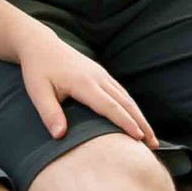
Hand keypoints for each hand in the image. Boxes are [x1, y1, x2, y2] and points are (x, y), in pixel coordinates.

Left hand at [15, 26, 157, 148]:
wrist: (40, 44)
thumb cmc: (37, 69)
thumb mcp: (37, 91)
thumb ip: (49, 113)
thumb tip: (59, 135)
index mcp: (84, 82)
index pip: (109, 106)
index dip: (125, 122)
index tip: (139, 138)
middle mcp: (98, 77)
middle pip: (125, 103)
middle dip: (141, 124)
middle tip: (153, 145)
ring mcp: (101, 74)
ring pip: (126, 97)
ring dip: (140, 117)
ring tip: (150, 138)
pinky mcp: (101, 74)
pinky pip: (121, 92)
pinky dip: (132, 107)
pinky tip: (137, 120)